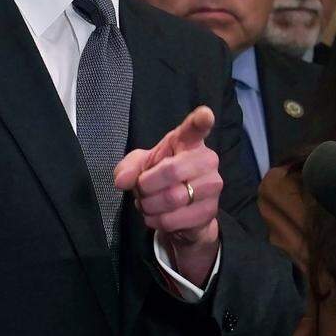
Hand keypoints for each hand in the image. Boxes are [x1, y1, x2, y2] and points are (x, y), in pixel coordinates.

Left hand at [114, 105, 221, 284]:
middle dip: (146, 185)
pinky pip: (173, 219)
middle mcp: (207, 160)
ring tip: (148, 204)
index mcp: (189, 141)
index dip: (201, 120)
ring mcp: (212, 186)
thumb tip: (122, 181)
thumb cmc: (161, 177)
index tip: (205, 114)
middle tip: (141, 189)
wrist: (181, 212)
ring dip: (149, 205)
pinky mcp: (210, 211)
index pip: (196, 128)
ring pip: (172, 198)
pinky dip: (156, 221)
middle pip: (172, 171)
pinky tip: (156, 216)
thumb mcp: (141, 166)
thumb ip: (128, 167)